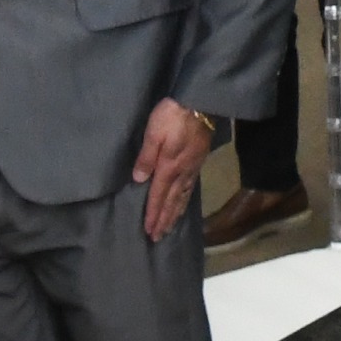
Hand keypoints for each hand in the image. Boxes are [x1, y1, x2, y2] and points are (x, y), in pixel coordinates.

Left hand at [133, 98, 213, 240]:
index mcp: (169, 167)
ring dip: (174, 214)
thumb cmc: (173, 115)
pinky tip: (183, 203)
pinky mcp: (199, 161)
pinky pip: (191, 188)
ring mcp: (192, 168)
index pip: (158, 196)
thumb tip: (139, 180)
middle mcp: (182, 172)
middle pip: (172, 201)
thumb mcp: (154, 133)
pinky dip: (185, 201)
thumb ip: (146, 157)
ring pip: (183, 197)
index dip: (153, 214)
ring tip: (169, 227)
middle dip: (164, 220)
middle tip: (157, 237)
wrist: (200, 103)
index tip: (148, 230)